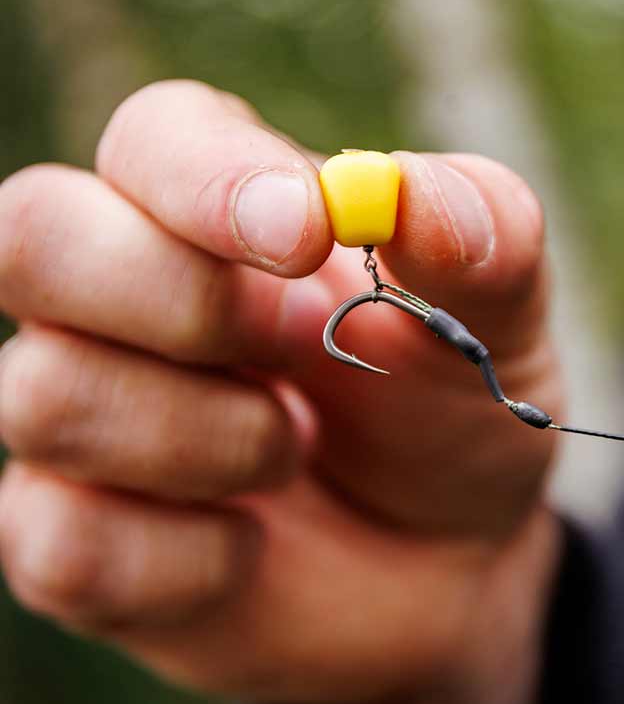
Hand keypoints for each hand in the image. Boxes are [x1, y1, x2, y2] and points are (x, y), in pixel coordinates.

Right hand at [0, 81, 562, 703]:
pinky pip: (65, 545)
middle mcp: (120, 297)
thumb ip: (482, 242)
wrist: (444, 565)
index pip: (152, 138)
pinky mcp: (65, 540)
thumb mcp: (497, 329)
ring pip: (45, 398)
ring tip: (294, 449)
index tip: (306, 233)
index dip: (209, 177)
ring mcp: (81, 417)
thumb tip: (412, 195)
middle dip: (175, 300)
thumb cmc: (452, 416)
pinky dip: (192, 559)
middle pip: (32, 235)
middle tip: (296, 347)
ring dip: (212, 440)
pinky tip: (248, 550)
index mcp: (218, 207)